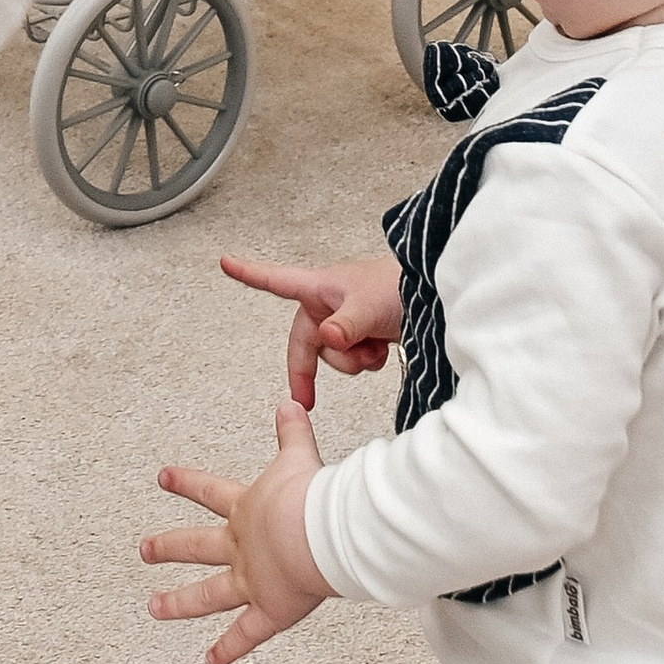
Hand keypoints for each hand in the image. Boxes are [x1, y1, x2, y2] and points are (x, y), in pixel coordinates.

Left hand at [144, 399, 332, 663]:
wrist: (321, 534)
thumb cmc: (315, 497)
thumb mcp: (300, 457)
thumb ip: (293, 432)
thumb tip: (290, 401)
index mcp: (247, 509)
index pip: (209, 491)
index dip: (185, 482)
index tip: (162, 477)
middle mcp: (241, 545)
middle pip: (196, 546)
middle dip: (168, 546)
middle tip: (144, 549)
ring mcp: (251, 580)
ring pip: (207, 594)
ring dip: (179, 602)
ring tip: (154, 608)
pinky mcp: (270, 610)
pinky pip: (244, 635)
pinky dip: (228, 650)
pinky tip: (210, 661)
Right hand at [218, 249, 402, 409]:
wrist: (437, 295)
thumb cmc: (401, 286)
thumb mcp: (369, 306)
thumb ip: (346, 325)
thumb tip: (328, 338)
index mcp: (320, 287)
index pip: (276, 281)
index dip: (249, 274)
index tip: (226, 263)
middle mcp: (329, 304)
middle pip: (304, 342)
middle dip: (311, 368)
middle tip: (306, 400)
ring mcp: (346, 321)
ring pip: (331, 356)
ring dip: (350, 361)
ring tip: (374, 347)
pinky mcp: (365, 334)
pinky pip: (353, 359)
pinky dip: (366, 361)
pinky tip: (383, 349)